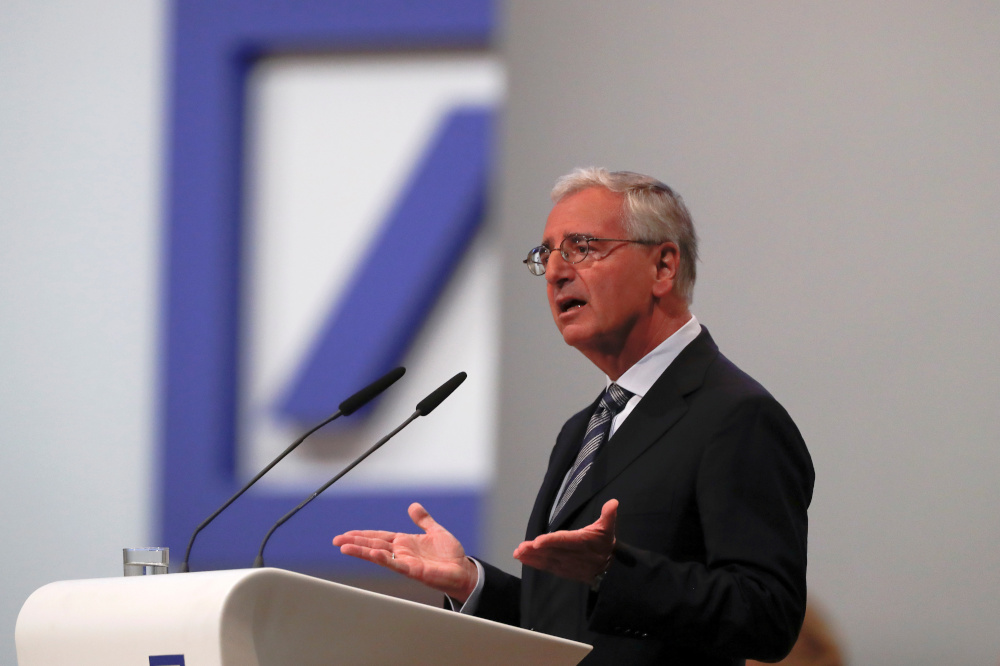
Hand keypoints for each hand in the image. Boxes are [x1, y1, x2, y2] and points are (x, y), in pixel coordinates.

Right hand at [333, 502, 478, 601]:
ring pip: (378, 554)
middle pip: (373, 544)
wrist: (463, 571)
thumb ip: (423, 520)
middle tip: (336, 540)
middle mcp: (402, 552)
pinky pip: (394, 563)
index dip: (363, 534)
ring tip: (344, 547)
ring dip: (361, 551)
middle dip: (355, 542)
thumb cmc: (450, 555)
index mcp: (405, 542)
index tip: (347, 534)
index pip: (379, 536)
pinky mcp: (413, 570)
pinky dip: (382, 558)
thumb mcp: (436, 531)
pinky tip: (371, 554)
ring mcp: (405, 561)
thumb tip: (413, 506)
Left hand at [513, 498, 617, 583]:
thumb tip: (613, 502)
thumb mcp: (608, 528)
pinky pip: (547, 567)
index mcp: (581, 542)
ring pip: (546, 561)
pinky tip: (524, 559)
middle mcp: (571, 555)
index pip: (563, 541)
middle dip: (534, 551)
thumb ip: (609, 515)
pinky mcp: (562, 570)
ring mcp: (566, 564)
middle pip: (550, 552)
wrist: (609, 569)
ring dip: (531, 558)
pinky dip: (535, 564)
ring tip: (517, 553)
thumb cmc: (604, 544)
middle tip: (520, 548)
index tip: (536, 542)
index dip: (550, 541)